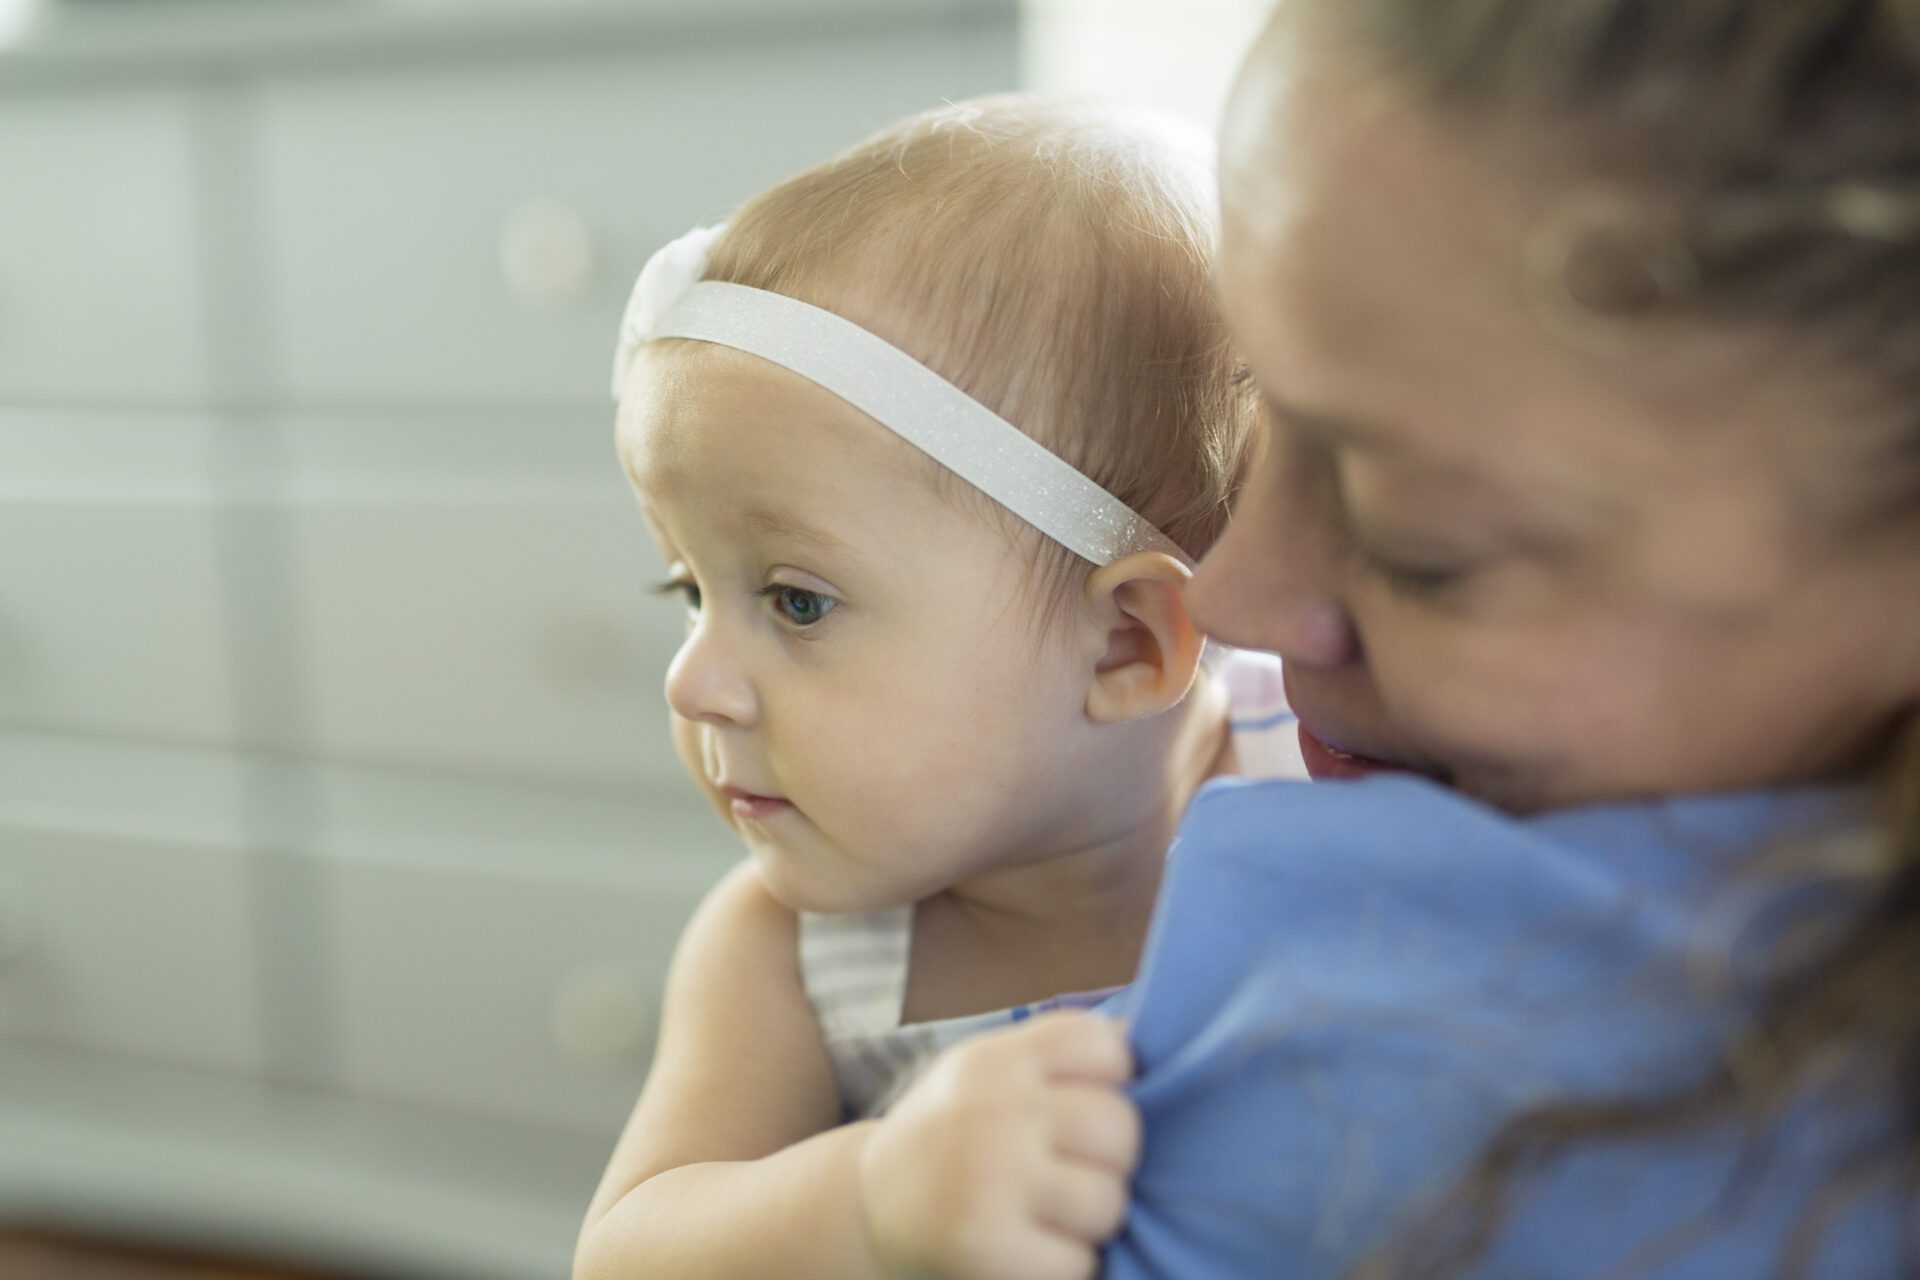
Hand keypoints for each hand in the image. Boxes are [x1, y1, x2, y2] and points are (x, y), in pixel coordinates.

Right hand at [858, 1012, 1140, 1279]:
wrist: (868, 1208)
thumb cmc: (952, 1134)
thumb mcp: (986, 1073)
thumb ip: (1053, 1054)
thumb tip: (1133, 1039)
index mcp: (996, 1060)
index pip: (1102, 1046)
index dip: (1113, 1079)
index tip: (1085, 1104)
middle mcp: (994, 1110)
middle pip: (1119, 1127)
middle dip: (1109, 1158)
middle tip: (1070, 1170)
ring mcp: (989, 1179)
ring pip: (1108, 1200)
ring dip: (1090, 1218)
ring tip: (1050, 1212)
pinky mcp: (988, 1248)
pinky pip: (1080, 1261)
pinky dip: (1065, 1264)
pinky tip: (1031, 1248)